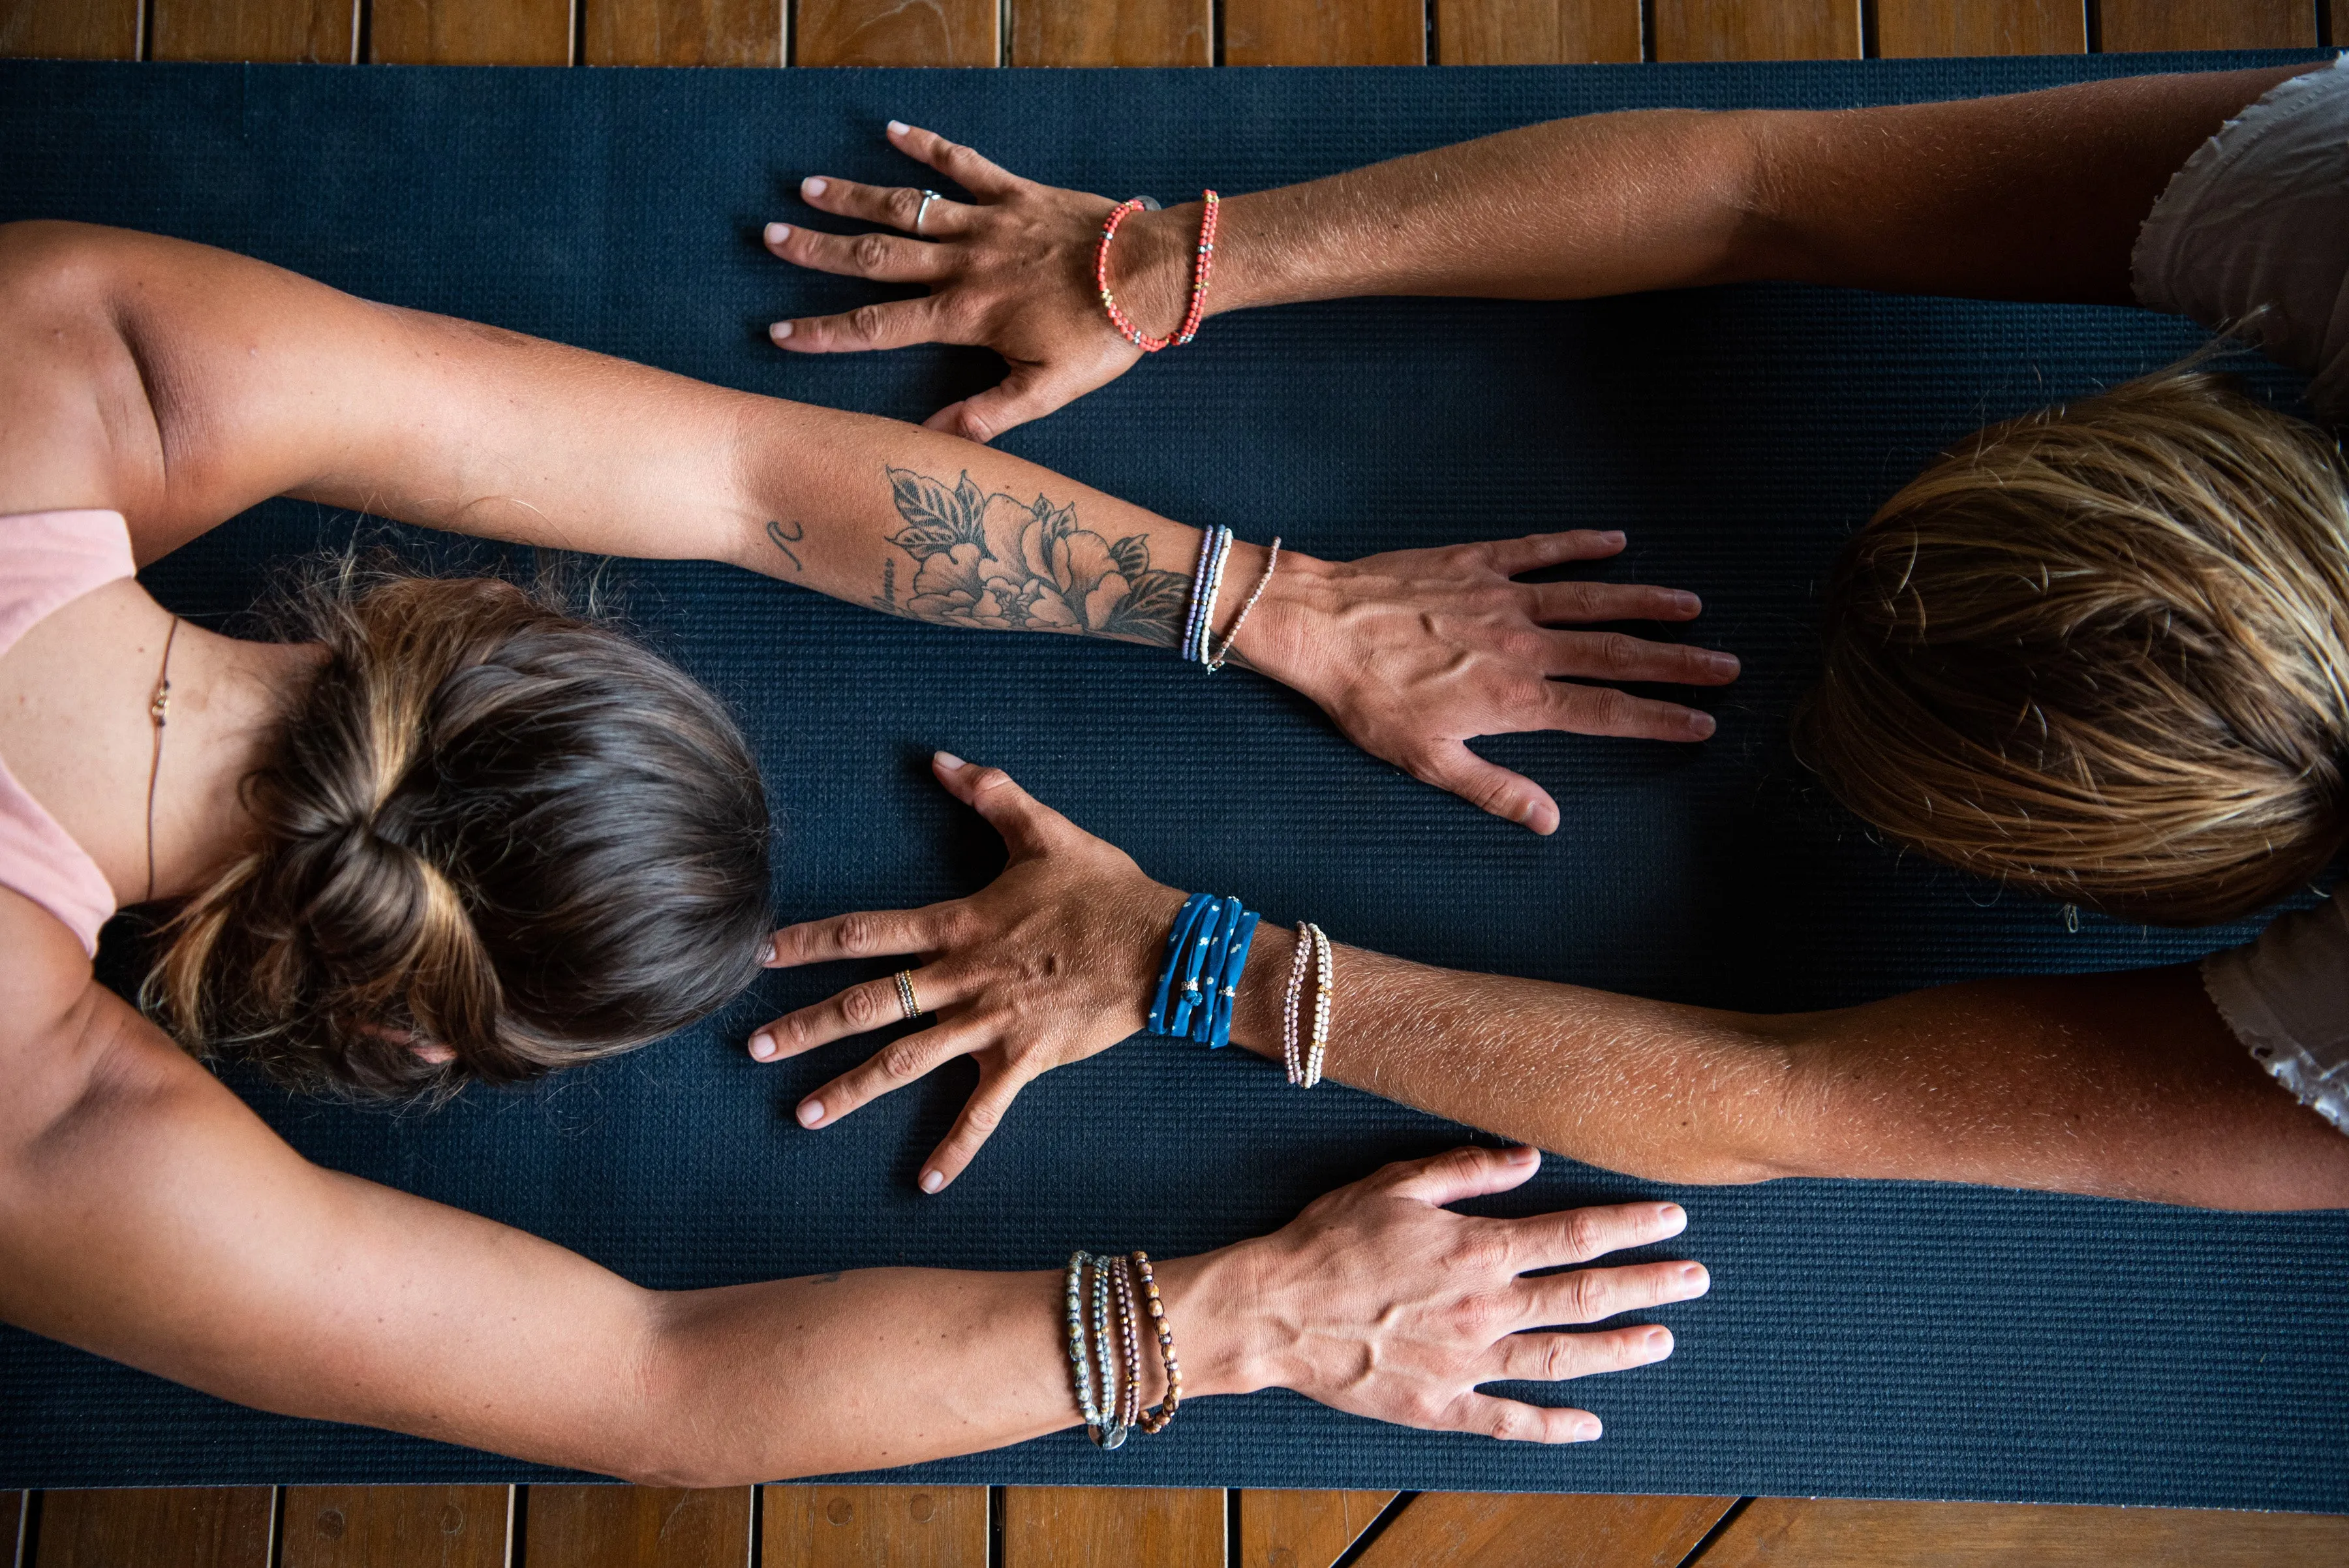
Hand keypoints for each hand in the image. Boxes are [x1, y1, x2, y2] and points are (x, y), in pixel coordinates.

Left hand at [749, 755, 1179, 1190]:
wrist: (1166, 947)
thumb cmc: (1106, 889)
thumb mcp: (1047, 831)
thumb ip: (991, 793)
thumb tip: (943, 759)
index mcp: (960, 926)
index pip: (868, 933)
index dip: (811, 941)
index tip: (761, 955)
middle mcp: (964, 979)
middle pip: (870, 1005)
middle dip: (808, 1026)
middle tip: (754, 1049)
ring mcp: (993, 1024)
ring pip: (909, 1062)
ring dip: (853, 1090)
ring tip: (804, 1117)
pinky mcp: (1027, 1059)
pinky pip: (985, 1112)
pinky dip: (956, 1148)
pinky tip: (925, 1183)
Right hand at [765, 121, 1182, 441]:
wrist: (1152, 275)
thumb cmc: (1103, 337)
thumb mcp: (1048, 389)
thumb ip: (988, 413)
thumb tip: (932, 441)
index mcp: (965, 315)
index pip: (880, 326)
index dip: (827, 332)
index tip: (781, 334)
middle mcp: (964, 263)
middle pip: (875, 256)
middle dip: (819, 251)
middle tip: (771, 238)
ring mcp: (988, 223)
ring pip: (908, 208)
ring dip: (856, 197)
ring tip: (808, 189)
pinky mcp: (1016, 193)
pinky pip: (964, 164)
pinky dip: (929, 146)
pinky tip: (895, 130)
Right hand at [1190, 1145, 1707, 1441]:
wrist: (1272, 1311)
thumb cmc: (1328, 1240)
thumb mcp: (1394, 1182)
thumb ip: (1468, 1169)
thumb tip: (1529, 1157)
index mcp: (1479, 1250)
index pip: (1576, 1235)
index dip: (1631, 1227)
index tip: (1674, 1220)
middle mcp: (1486, 1309)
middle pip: (1586, 1297)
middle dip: (1648, 1285)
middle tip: (1697, 1279)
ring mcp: (1468, 1363)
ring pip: (1562, 1358)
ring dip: (1620, 1350)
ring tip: (1664, 1340)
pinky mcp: (1441, 1406)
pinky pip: (1509, 1421)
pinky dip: (1554, 1426)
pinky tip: (1591, 1424)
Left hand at [1237, 531, 1739, 832]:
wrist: (1318, 626)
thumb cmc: (1365, 700)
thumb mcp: (1426, 761)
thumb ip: (1494, 789)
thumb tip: (1548, 820)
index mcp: (1515, 698)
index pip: (1605, 711)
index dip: (1658, 717)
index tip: (1702, 721)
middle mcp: (1522, 645)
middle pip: (1615, 654)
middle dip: (1675, 661)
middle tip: (1725, 665)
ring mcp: (1502, 598)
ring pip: (1590, 599)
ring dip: (1644, 602)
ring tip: (1691, 606)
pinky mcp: (1476, 563)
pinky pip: (1539, 550)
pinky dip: (1579, 544)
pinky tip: (1615, 540)